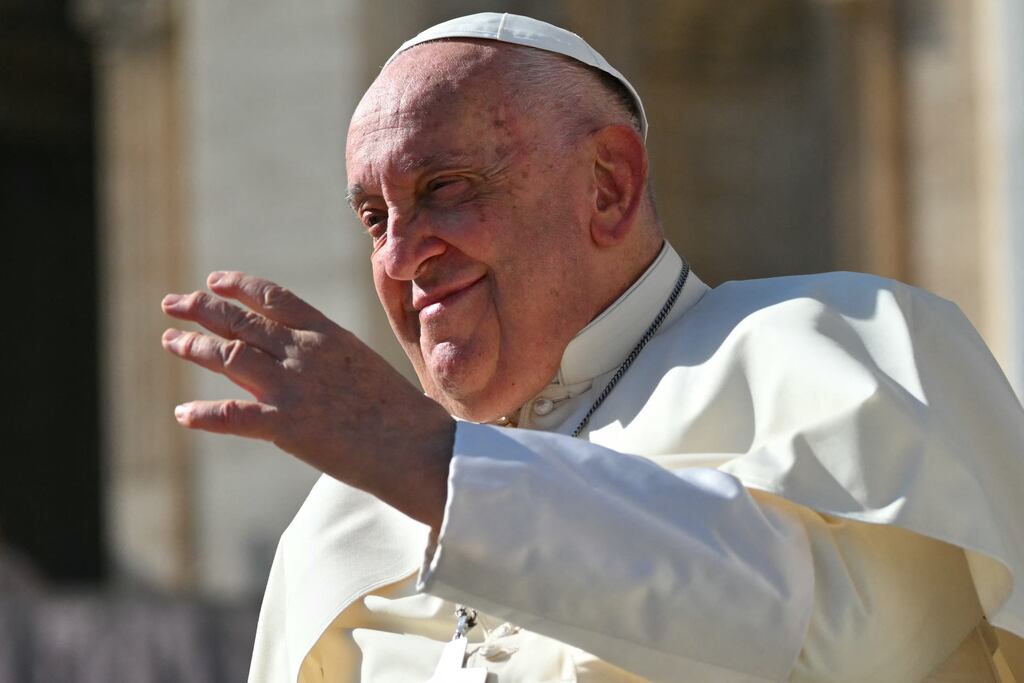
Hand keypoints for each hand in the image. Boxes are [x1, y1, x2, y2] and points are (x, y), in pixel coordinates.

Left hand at [161, 271, 454, 528]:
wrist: (414, 444)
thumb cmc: (398, 411)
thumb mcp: (362, 367)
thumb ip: (328, 358)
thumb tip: (302, 357)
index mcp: (327, 334)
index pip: (274, 297)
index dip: (239, 286)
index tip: (215, 280)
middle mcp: (305, 352)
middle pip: (241, 321)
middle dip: (201, 308)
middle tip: (171, 303)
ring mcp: (293, 387)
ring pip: (229, 356)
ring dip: (194, 347)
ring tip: (170, 340)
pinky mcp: (286, 425)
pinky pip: (233, 415)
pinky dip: (204, 414)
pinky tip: (183, 412)